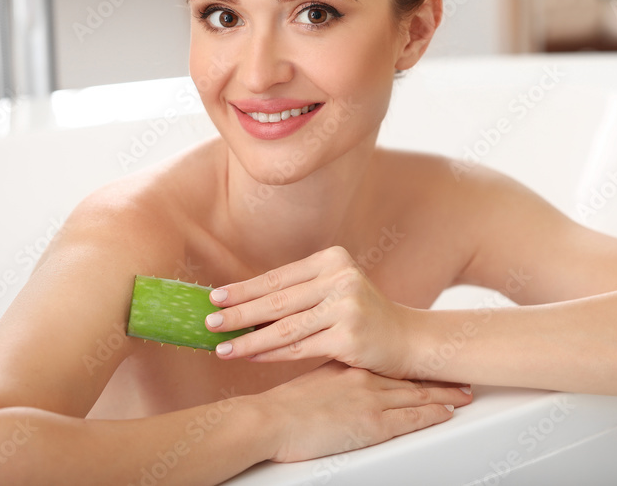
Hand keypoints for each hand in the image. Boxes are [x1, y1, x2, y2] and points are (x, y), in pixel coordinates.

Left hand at [206, 246, 415, 377]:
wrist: (407, 339)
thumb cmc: (363, 316)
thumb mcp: (336, 291)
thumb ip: (299, 294)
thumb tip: (244, 306)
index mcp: (333, 260)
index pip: (279, 277)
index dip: (244, 289)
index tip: (214, 297)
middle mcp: (340, 278)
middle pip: (277, 301)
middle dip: (238, 314)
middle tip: (208, 322)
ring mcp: (346, 307)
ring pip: (284, 327)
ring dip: (248, 339)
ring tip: (221, 347)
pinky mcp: (349, 336)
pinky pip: (300, 348)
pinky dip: (271, 354)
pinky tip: (250, 356)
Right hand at [258, 361, 472, 462]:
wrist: (269, 421)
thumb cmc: (280, 408)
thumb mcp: (308, 381)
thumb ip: (327, 376)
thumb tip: (335, 379)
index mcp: (349, 368)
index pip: (390, 366)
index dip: (413, 365)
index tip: (429, 362)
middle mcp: (364, 379)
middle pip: (409, 377)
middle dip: (437, 377)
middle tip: (459, 375)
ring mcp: (371, 400)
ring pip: (418, 395)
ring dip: (444, 394)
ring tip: (464, 393)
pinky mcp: (372, 424)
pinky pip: (412, 420)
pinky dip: (434, 415)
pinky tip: (448, 413)